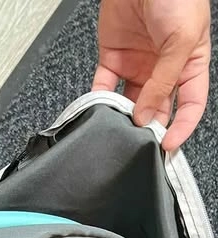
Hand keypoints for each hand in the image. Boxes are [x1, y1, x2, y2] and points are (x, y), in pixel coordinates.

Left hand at [93, 0, 210, 150]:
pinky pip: (104, 86)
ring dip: (123, 117)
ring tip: (119, 129)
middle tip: (140, 142)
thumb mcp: (181, 40)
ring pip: (129, 102)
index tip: (167, 146)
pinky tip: (98, 111)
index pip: (190, 105)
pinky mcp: (113, 58)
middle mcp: (164, 68)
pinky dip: (99, 100)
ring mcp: (138, 65)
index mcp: (190, 64)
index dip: (181, 127)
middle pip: (157, 108)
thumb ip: (165, 80)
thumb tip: (147, 115)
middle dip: (149, 127)